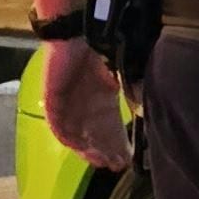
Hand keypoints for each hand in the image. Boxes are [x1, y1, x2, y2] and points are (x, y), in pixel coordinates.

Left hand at [40, 35, 129, 169]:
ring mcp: (65, 104)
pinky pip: (57, 124)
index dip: (116, 145)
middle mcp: (82, 106)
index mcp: (99, 99)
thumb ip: (130, 94)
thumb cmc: (100, 50)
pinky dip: (68, 136)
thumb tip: (146, 113)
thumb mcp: (119, 77)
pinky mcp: (52, 100)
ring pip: (74, 135)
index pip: (109, 128)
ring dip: (87, 149)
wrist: (77, 33)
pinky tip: (80, 147)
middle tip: (114, 165)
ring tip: (100, 160)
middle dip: (103, 152)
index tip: (126, 160)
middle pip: (92, 136)